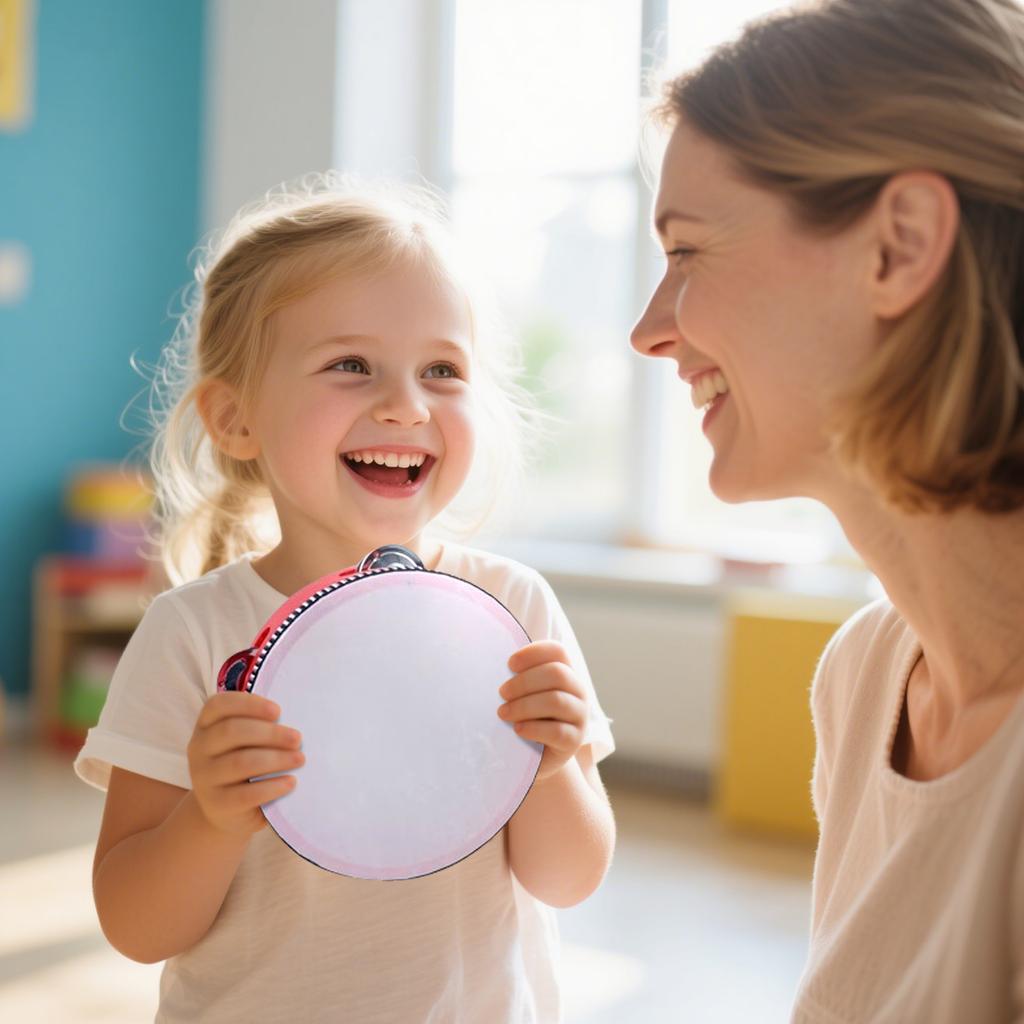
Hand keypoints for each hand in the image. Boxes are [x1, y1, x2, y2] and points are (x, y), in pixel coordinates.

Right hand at [187, 692, 303, 836]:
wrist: (226, 809)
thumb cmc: (245, 762)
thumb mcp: (247, 741)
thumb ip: (262, 726)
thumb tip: (296, 718)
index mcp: (206, 725)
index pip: (219, 705)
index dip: (249, 704)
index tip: (278, 711)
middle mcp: (199, 748)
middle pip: (232, 731)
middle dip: (270, 733)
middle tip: (297, 739)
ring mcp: (203, 777)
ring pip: (240, 762)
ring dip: (276, 759)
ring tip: (299, 759)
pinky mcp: (216, 804)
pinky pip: (246, 794)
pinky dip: (272, 786)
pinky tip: (290, 782)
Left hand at [498, 641, 588, 782]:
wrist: (531, 757)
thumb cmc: (522, 717)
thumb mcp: (521, 694)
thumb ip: (515, 677)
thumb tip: (489, 662)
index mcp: (565, 672)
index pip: (557, 652)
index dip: (533, 653)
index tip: (509, 664)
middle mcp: (578, 691)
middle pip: (557, 674)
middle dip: (524, 682)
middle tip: (502, 693)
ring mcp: (579, 716)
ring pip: (556, 701)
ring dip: (524, 706)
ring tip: (503, 713)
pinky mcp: (574, 741)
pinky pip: (557, 731)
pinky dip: (533, 728)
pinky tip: (517, 729)